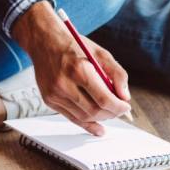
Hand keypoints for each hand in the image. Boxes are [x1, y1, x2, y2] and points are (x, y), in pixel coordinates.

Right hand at [12, 3, 130, 135]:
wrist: (44, 41)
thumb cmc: (72, 45)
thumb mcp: (100, 52)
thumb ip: (117, 73)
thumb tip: (125, 96)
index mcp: (79, 69)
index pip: (103, 99)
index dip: (118, 107)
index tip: (126, 107)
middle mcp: (64, 84)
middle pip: (94, 111)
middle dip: (111, 114)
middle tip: (120, 110)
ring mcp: (54, 94)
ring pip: (83, 117)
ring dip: (100, 119)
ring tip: (109, 113)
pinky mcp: (49, 100)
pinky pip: (71, 117)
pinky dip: (86, 123)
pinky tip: (97, 127)